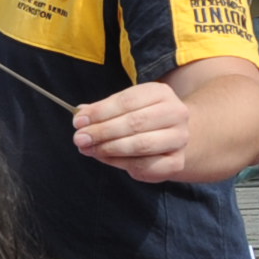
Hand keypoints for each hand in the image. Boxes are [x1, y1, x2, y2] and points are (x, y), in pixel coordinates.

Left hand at [72, 82, 192, 182]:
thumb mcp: (123, 107)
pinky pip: (144, 165)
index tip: (78, 122)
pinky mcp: (176, 161)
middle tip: (80, 138)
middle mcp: (176, 113)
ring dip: (109, 149)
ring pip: (140, 145)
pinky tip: (105, 158)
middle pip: (134, 123)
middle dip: (102, 132)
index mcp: (160, 93)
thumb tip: (80, 116)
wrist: (170, 137)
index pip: (127, 101)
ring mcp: (179, 138)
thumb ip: (103, 111)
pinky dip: (120, 163)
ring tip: (88, 149)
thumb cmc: (141, 118)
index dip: (100, 112)